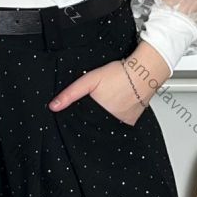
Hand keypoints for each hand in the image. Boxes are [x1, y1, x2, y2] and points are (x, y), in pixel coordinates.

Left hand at [47, 40, 171, 125]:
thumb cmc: (118, 74)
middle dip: (93, 115)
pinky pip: (119, 122)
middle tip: (101, 98)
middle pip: (94, 122)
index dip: (80, 115)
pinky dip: (117, 116)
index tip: (84, 107)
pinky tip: (118, 104)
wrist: (143, 73)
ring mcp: (121, 123)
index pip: (82, 122)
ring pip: (107, 123)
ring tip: (110, 100)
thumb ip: (71, 93)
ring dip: (105, 115)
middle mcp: (109, 121)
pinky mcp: (131, 122)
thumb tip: (53, 106)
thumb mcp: (89, 80)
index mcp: (96, 113)